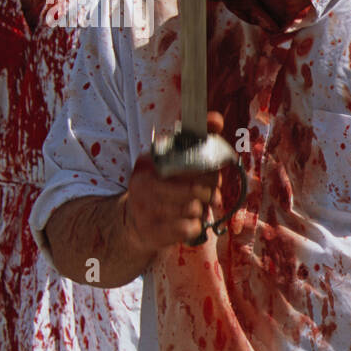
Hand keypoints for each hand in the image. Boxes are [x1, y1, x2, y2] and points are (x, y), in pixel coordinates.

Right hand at [124, 111, 223, 253]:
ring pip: (195, 208)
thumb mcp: (174, 158)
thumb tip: (217, 119)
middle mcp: (142, 182)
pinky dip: (195, 226)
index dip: (210, 170)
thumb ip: (197, 138)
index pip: (190, 160)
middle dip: (209, 191)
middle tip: (206, 193)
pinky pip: (189, 228)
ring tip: (194, 207)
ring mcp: (144, 208)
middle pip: (197, 187)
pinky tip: (187, 222)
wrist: (133, 222)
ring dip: (201, 210)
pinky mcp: (151, 231)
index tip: (211, 172)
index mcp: (149, 160)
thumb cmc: (163, 186)